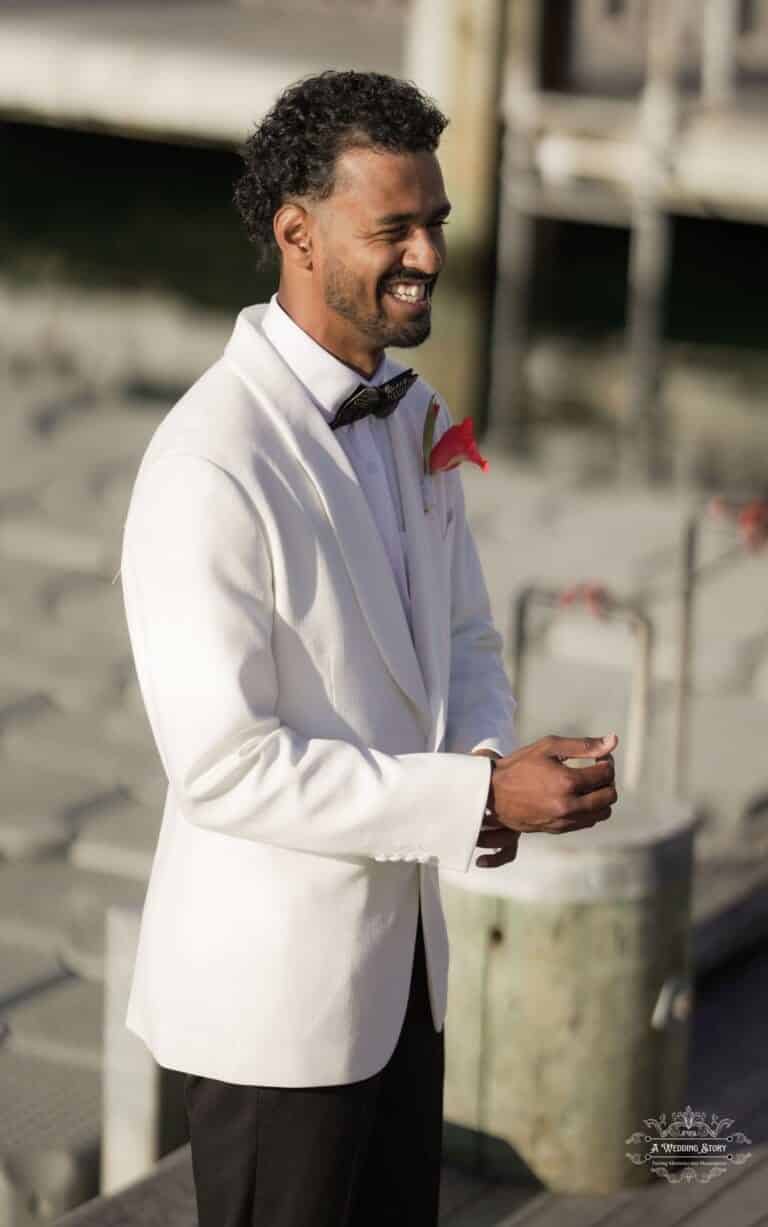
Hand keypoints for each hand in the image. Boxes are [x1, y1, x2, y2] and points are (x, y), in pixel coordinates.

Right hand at [477, 734, 617, 867]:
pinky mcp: (559, 829)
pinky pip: (588, 822)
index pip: (606, 774)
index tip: (600, 756)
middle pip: (609, 795)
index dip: (607, 762)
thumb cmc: (520, 765)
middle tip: (597, 769)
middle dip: (608, 780)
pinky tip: (578, 796)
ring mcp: (564, 821)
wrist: (493, 793)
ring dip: (602, 797)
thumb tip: (613, 741)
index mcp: (567, 781)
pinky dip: (590, 809)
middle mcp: (569, 805)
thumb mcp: (549, 747)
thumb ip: (583, 745)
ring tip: (589, 784)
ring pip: (603, 812)